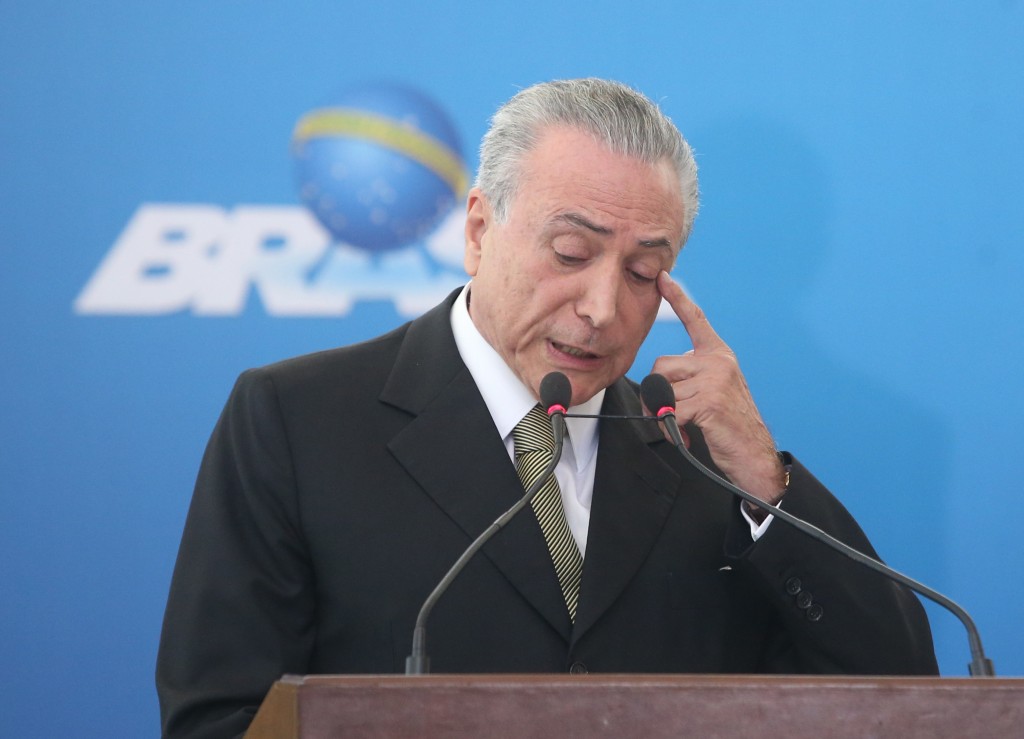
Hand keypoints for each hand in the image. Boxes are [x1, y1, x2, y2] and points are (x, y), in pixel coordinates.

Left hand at [651, 271, 786, 501]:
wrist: (754, 456)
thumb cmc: (728, 427)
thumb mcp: (711, 392)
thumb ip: (689, 379)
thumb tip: (655, 385)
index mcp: (718, 355)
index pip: (695, 319)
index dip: (677, 298)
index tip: (662, 277)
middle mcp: (718, 362)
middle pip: (661, 365)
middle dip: (654, 393)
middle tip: (665, 414)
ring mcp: (715, 380)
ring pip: (661, 390)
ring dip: (661, 414)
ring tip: (681, 426)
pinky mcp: (709, 402)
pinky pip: (669, 410)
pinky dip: (670, 428)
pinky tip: (689, 435)